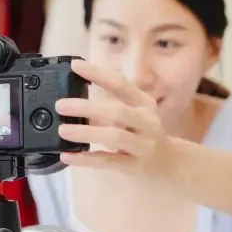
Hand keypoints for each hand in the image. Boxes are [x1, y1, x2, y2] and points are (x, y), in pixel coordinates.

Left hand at [55, 60, 176, 178]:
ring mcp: (143, 145)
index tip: (75, 66)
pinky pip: (108, 162)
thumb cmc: (145, 133)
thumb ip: (111, 105)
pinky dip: (86, 159)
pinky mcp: (135, 166)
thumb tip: (74, 100)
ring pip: (114, 136)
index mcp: (145, 103)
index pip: (121, 84)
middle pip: (117, 111)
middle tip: (61, 105)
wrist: (170, 163)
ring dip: (86, 132)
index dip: (98, 73)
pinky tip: (68, 155)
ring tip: (63, 130)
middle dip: (87, 108)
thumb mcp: (136, 113)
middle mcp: (147, 122)